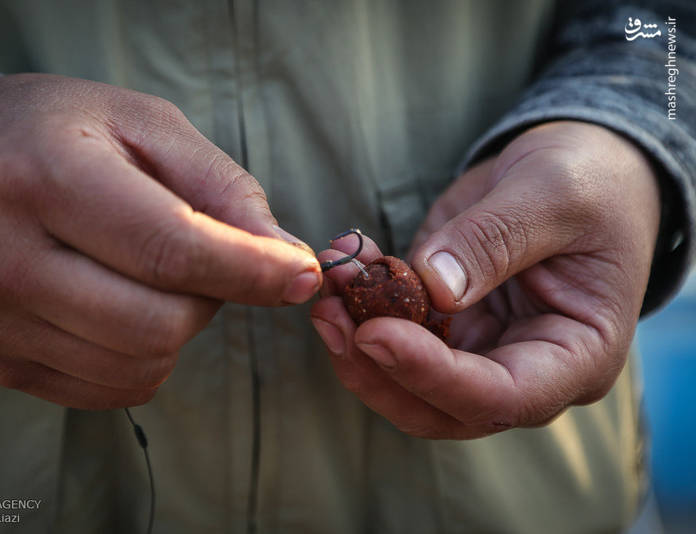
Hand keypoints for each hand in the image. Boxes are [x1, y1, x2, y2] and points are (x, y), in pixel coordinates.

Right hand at [0, 74, 320, 408]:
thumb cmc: (61, 133)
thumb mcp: (147, 126)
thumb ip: (224, 191)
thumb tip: (289, 263)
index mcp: (44, 178)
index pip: (168, 250)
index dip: (250, 271)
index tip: (303, 276)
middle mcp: (4, 258)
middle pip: (158, 325)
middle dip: (209, 299)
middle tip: (200, 257)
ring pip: (140, 367)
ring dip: (177, 328)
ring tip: (150, 275)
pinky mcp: (0, 361)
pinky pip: (113, 389)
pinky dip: (144, 356)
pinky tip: (123, 305)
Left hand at [311, 121, 659, 437]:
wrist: (577, 167)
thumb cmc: (586, 181)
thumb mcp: (553, 195)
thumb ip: (496, 241)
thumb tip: (434, 289)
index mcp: (579, 355)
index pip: (503, 396)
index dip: (434, 376)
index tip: (375, 334)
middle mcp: (527, 368)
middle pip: (441, 407)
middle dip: (377, 368)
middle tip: (330, 314)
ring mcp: (481, 351)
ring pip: (406, 379)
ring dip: (356, 340)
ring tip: (330, 282)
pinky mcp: (446, 325)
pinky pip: (395, 333)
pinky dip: (362, 308)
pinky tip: (344, 267)